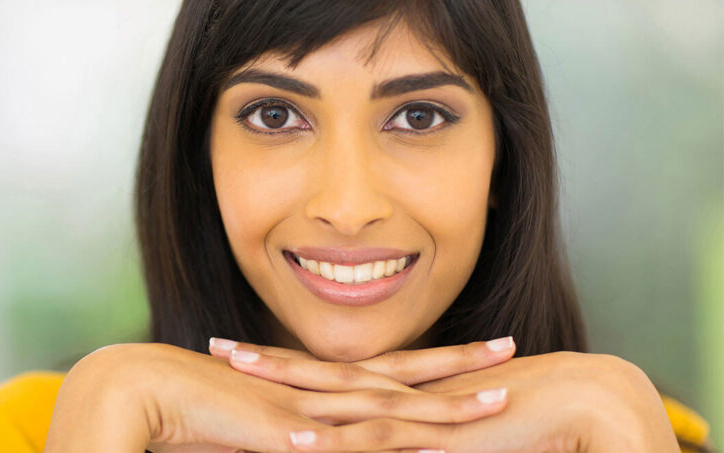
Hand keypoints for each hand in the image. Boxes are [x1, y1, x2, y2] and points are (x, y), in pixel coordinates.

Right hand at [45, 341, 513, 451]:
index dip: (432, 364)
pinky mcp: (289, 432)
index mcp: (314, 386)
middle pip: (402, 375)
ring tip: (500, 395)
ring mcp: (308, 408)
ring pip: (393, 405)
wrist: (142, 389)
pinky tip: (432, 437)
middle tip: (512, 347)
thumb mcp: (253, 426)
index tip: (472, 356)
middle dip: (459, 366)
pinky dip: (391, 440)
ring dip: (447, 403)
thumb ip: (285, 433)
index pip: (385, 371)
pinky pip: (353, 441)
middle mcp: (320, 390)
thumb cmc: (189, 412)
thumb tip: (308, 438)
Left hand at [217, 341, 676, 451]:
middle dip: (265, 362)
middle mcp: (395, 390)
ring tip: (233, 369)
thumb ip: (415, 437)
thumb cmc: (518, 422)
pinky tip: (294, 442)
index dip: (285, 365)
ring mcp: (410, 408)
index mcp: (396, 389)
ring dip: (282, 383)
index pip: (328, 373)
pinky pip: (374, 439)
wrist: (577, 401)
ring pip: (333, 394)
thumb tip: (383, 441)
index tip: (242, 355)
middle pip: (318, 372)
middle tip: (213, 347)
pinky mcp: (431, 434)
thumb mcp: (450, 431)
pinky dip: (334, 442)